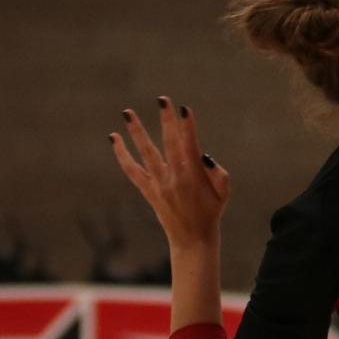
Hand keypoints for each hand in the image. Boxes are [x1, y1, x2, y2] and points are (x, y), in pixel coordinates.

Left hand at [110, 97, 230, 247]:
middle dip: (165, 120)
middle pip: (168, 142)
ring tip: (127, 112)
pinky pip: (132, 170)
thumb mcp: (224, 191)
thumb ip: (218, 171)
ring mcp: (159, 183)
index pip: (190, 144)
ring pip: (146, 152)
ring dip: (136, 130)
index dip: (187, 125)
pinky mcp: (148, 191)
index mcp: (194, 175)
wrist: (192, 239)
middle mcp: (174, 177)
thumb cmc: (212, 212)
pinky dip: (122, 155)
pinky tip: (114, 139)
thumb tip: (203, 155)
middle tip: (162, 99)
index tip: (183, 108)